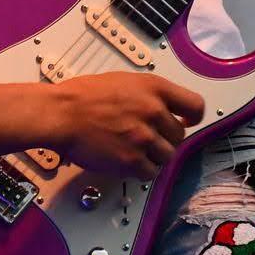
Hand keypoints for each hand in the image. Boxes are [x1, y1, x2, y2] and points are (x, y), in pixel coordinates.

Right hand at [48, 74, 205, 179]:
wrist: (60, 114)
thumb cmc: (82, 96)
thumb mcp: (124, 82)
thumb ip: (148, 95)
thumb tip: (164, 108)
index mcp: (154, 88)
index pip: (194, 105)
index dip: (193, 117)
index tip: (187, 122)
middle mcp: (153, 111)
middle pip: (179, 135)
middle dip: (165, 138)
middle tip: (148, 138)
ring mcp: (143, 137)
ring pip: (167, 156)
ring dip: (155, 156)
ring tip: (137, 150)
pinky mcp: (131, 160)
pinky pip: (151, 172)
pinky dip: (143, 171)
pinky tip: (130, 162)